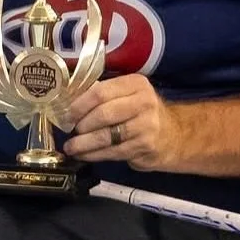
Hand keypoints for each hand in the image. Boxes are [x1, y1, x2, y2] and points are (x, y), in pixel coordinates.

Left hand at [62, 74, 181, 171]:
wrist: (172, 135)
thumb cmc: (140, 112)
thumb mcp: (127, 95)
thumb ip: (103, 96)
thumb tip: (68, 103)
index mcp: (135, 84)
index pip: (101, 92)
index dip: (80, 104)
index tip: (66, 114)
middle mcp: (144, 102)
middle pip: (104, 114)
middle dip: (82, 124)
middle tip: (69, 131)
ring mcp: (146, 126)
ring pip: (107, 136)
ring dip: (84, 143)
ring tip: (71, 147)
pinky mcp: (145, 146)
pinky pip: (113, 152)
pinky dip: (94, 155)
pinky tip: (84, 155)